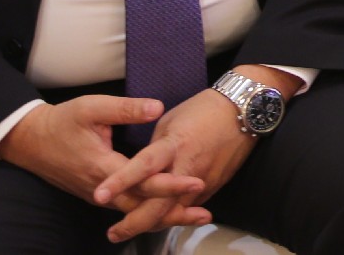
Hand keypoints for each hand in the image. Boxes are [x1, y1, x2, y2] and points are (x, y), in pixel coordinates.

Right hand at [0, 95, 208, 240]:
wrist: (30, 140)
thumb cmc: (62, 122)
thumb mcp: (93, 108)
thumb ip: (126, 108)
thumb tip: (158, 107)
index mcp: (103, 167)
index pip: (142, 182)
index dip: (170, 184)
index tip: (197, 181)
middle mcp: (101, 189)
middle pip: (141, 207)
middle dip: (173, 211)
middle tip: (204, 214)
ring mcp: (98, 195)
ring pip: (134, 211)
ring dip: (163, 215)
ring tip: (193, 216)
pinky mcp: (97, 195)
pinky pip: (126, 208)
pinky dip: (147, 212)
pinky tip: (167, 210)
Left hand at [94, 72, 297, 242]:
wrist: (244, 110)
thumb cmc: (204, 109)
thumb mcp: (170, 122)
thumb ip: (155, 150)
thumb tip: (143, 170)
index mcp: (174, 145)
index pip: (143, 167)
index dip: (120, 181)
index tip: (99, 195)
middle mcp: (188, 167)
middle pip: (159, 204)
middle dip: (134, 223)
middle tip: (114, 233)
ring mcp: (203, 180)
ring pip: (174, 212)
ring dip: (152, 223)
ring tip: (130, 229)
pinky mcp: (214, 186)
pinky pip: (188, 206)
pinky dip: (172, 214)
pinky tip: (158, 219)